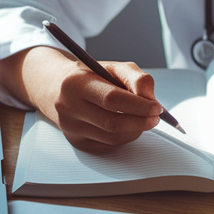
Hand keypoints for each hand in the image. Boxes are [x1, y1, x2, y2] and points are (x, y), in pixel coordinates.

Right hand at [0, 46, 161, 152]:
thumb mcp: (113, 67)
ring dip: (135, 130)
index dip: (138, 105)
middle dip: (140, 121)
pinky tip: (128, 126)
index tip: (156, 107)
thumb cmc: (90, 76)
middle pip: (112, 123)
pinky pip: (108, 145)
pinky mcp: (77, 142)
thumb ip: (137, 78)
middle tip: (155, 117)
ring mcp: (71, 128)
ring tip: (143, 119)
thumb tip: (151, 99)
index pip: (112, 99)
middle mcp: (68, 107)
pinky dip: (125, 137)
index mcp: (75, 83)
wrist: (57, 88)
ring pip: (112, 138)